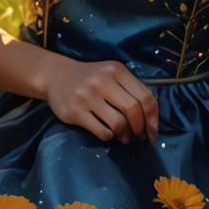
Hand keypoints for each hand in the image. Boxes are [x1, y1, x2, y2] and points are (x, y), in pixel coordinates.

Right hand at [42, 56, 157, 143]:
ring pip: (118, 123)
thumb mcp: (111, 75)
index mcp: (117, 71)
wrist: (55, 76)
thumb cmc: (90, 78)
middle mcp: (102, 81)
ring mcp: (87, 96)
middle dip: (140, 129)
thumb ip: (130, 89)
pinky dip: (110, 136)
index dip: (153, 118)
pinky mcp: (75, 111)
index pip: (145, 97)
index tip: (153, 131)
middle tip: (140, 137)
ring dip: (126, 135)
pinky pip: (101, 131)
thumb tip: (150, 118)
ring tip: (125, 138)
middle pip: (133, 111)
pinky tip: (109, 134)